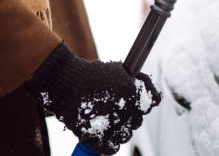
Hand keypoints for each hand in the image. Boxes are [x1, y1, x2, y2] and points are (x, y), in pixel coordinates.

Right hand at [25, 43, 160, 154]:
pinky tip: (102, 134)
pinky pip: (111, 147)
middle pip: (137, 120)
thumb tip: (150, 92)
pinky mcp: (99, 137)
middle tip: (115, 111)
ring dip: (119, 130)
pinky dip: (108, 144)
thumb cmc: (90, 75)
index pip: (152, 101)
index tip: (134, 102)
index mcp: (135, 91)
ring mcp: (114, 124)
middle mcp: (128, 108)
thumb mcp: (118, 70)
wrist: (66, 82)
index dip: (143, 101)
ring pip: (126, 135)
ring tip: (106, 121)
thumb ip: (136, 81)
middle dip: (129, 116)